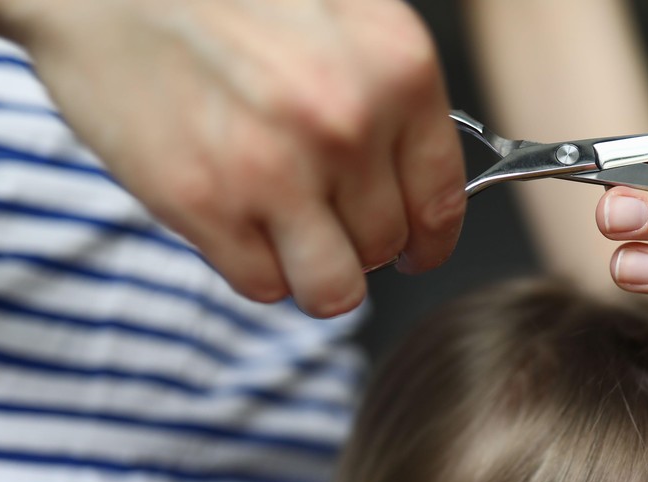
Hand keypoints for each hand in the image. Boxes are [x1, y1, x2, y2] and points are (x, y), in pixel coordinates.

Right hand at [0, 0, 466, 315]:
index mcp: (396, 67)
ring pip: (333, 289)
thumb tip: (416, 182)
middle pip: (384, 247)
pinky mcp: (205, 206)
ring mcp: (276, 169)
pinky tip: (231, 216)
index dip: (427, 239)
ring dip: (313, 276)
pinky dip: (251, 265)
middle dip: (357, 243)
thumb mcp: (336, 14)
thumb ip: (386, 92)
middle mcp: (348, 123)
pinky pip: (262, 286)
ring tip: (285, 238)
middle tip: (318, 214)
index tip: (415, 250)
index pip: (441, 201)